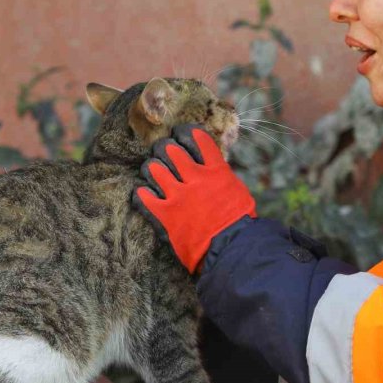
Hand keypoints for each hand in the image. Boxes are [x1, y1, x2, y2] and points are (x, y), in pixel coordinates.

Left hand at [132, 124, 255, 272]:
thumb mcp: (237, 190)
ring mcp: (177, 196)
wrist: (232, 250)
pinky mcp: (165, 215)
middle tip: (164, 156)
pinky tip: (145, 195)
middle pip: (169, 149)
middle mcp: (195, 177)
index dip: (183, 132)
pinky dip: (142, 194)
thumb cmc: (239, 222)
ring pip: (152, 168)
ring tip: (153, 174)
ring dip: (151, 169)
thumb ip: (220, 175)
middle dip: (164, 149)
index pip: (195, 136)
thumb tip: (211, 166)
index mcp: (215, 170)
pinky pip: (143, 196)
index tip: (179, 134)